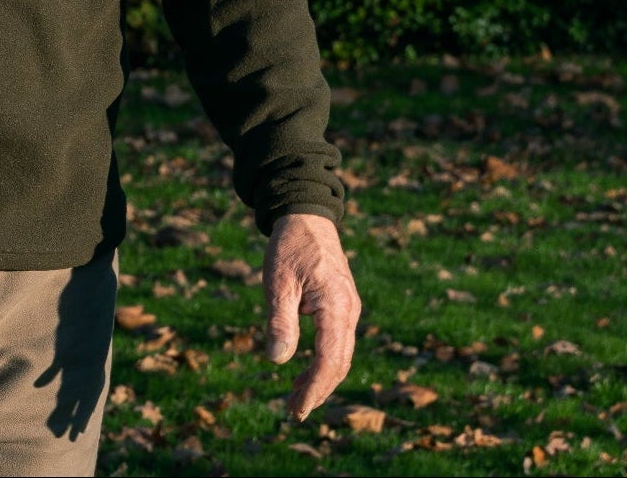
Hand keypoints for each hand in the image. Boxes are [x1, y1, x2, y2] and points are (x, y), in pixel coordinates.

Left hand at [261, 211, 361, 419]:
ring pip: (340, 355)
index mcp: (336, 307)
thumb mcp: (277, 281)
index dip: (314, 388)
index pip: (329, 361)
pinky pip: (337, 342)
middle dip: (318, 391)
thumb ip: (280, 320)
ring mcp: (349, 309)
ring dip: (320, 379)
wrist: (306, 214)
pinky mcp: (343, 305)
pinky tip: (304, 371)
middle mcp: (349, 311)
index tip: (297, 409)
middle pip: (339, 364)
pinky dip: (323, 361)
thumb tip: (277, 359)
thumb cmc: (289, 245)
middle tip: (294, 412)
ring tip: (296, 397)